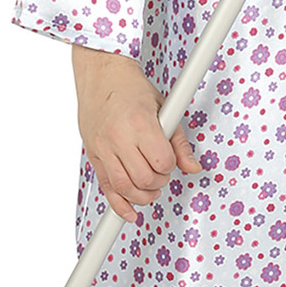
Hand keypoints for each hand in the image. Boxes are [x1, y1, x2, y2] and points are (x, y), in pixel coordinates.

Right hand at [71, 47, 201, 221]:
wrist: (101, 74)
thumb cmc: (131, 87)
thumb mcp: (164, 108)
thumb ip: (179, 141)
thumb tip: (192, 167)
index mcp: (139, 124)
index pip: (162, 162)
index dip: (170, 166)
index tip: (169, 160)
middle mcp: (118, 137)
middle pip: (143, 179)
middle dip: (158, 182)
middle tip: (160, 172)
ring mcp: (102, 147)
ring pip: (124, 188)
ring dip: (142, 195)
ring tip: (149, 188)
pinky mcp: (93, 154)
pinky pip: (106, 188)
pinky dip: (118, 205)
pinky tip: (129, 212)